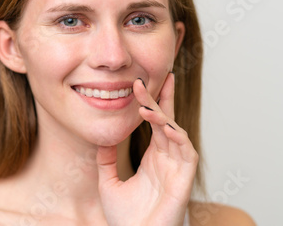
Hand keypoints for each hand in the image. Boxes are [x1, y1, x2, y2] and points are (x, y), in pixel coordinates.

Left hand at [96, 73, 197, 225]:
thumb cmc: (125, 218)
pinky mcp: (184, 179)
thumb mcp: (108, 182)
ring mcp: (176, 167)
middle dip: (161, 98)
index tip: (140, 82)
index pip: (154, 123)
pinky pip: (186, 151)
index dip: (150, 102)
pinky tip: (164, 126)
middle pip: (167, 120)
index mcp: (152, 158)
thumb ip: (106, 159)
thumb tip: (101, 136)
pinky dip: (177, 136)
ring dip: (163, 117)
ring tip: (146, 106)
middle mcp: (166, 159)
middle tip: (150, 77)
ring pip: (175, 132)